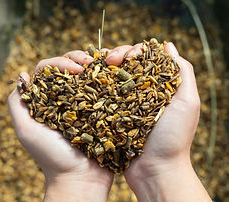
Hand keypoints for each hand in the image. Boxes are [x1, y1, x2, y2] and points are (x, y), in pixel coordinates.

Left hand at [8, 51, 112, 201]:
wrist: (82, 178)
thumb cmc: (52, 157)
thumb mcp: (27, 131)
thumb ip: (18, 104)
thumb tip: (23, 75)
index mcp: (46, 100)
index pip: (49, 70)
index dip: (60, 63)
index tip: (76, 69)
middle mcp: (65, 98)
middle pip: (69, 68)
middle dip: (78, 59)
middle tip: (90, 63)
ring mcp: (85, 103)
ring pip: (87, 75)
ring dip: (95, 65)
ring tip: (105, 63)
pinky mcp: (101, 110)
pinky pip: (103, 89)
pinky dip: (108, 77)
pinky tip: (114, 73)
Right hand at [105, 43, 210, 201]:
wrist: (155, 170)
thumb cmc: (174, 138)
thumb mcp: (188, 102)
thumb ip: (183, 71)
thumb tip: (167, 45)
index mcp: (158, 86)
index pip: (144, 58)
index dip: (133, 50)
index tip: (125, 55)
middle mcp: (141, 92)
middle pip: (126, 65)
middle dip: (115, 56)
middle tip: (107, 59)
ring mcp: (125, 104)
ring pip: (112, 78)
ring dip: (103, 69)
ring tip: (94, 66)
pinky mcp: (113, 115)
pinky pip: (103, 97)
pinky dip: (96, 87)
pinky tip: (89, 81)